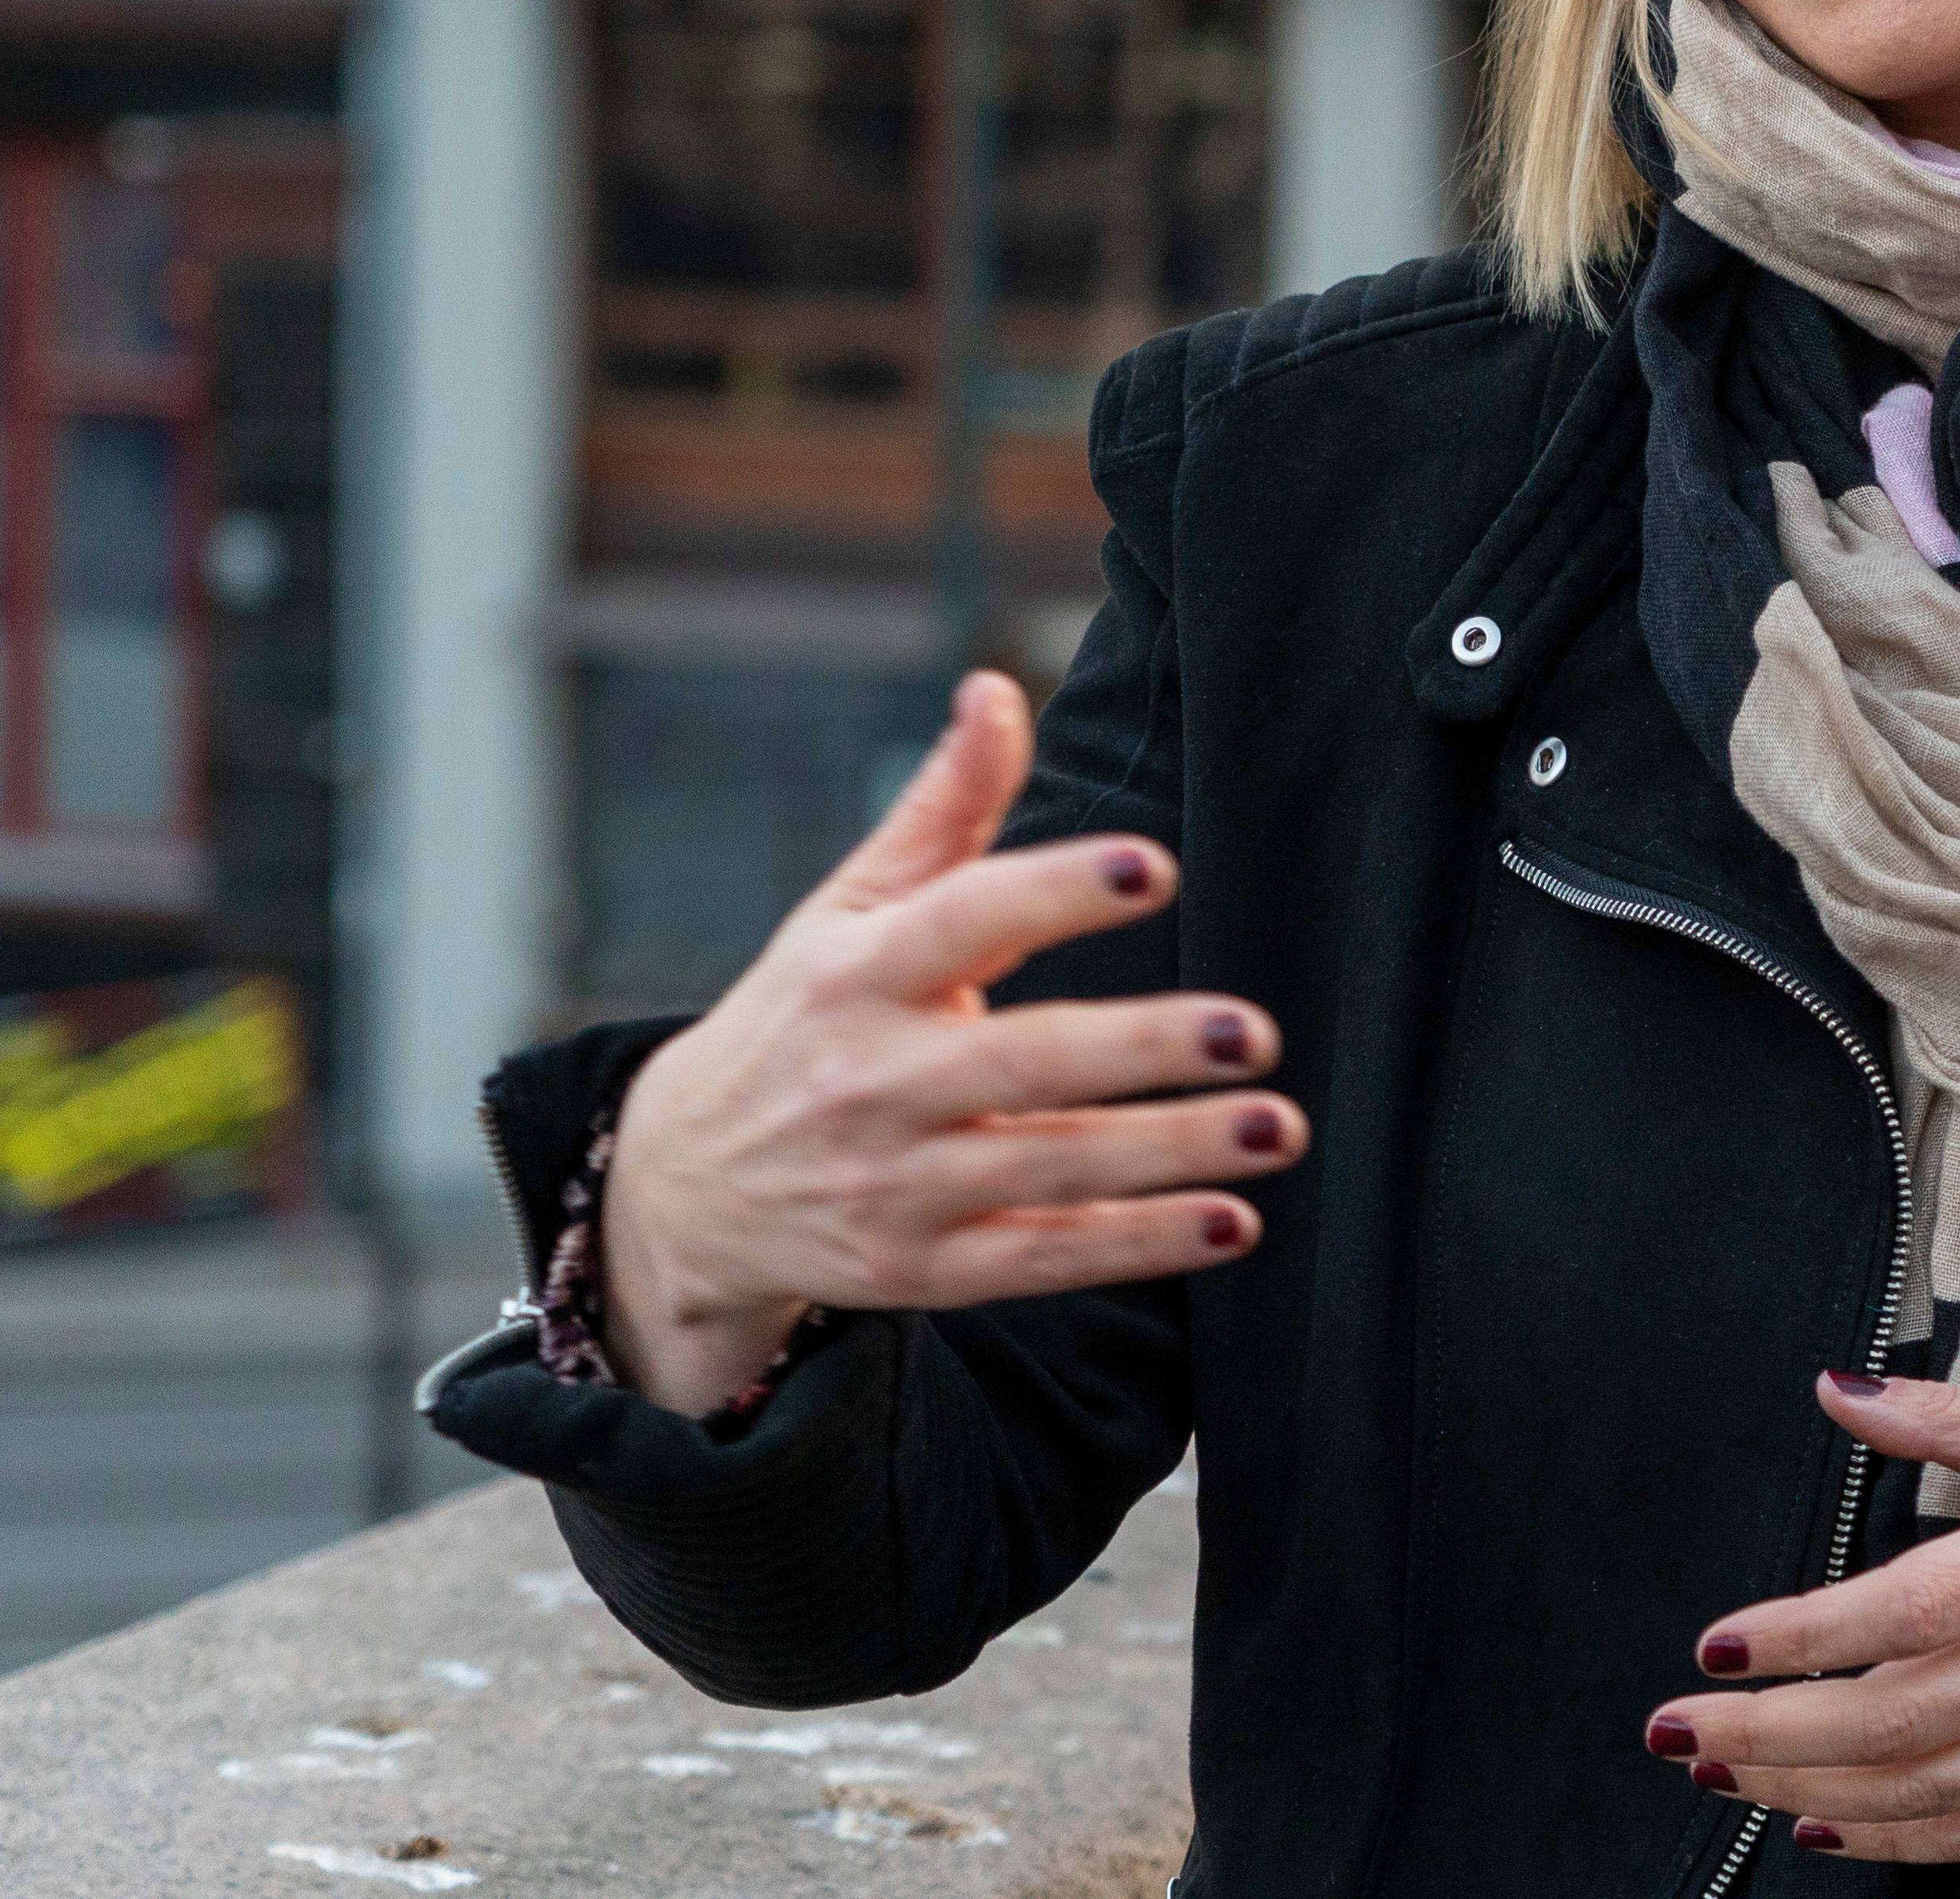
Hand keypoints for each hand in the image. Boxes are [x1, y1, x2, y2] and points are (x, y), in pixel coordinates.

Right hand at [596, 671, 1305, 1414]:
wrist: (681, 1187)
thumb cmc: (802, 1018)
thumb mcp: (847, 909)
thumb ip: (941, 809)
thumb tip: (998, 689)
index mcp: (855, 973)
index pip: (963, 920)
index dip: (1058, 892)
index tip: (1158, 867)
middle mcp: (871, 1081)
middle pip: (1025, 1060)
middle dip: (1146, 1047)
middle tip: (1257, 1031)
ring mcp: (895, 1185)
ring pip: (1051, 1166)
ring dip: (1172, 1151)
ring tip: (1278, 1125)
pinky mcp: (919, 1270)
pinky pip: (1043, 1256)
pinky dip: (1138, 1243)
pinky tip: (1231, 1222)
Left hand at [1644, 1374, 1959, 1863]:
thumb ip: (1954, 1417)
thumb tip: (1836, 1389)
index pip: (1901, 1613)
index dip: (1798, 1637)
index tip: (1717, 1641)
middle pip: (1890, 1716)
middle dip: (1766, 1734)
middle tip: (1674, 1728)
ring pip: (1922, 1785)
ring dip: (1808, 1789)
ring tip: (1723, 1773)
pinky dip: (1899, 1839)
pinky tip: (1830, 1827)